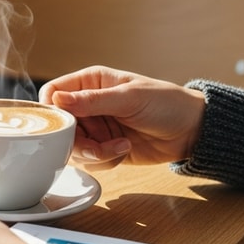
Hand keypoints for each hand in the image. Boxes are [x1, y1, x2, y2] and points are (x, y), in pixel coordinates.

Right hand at [40, 65, 205, 170]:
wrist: (191, 131)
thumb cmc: (165, 103)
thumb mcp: (129, 98)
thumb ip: (92, 100)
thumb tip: (57, 99)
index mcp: (90, 82)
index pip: (53, 93)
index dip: (52, 111)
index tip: (64, 126)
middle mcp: (88, 105)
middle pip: (59, 127)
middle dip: (76, 141)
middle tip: (97, 144)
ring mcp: (96, 128)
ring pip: (72, 147)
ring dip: (94, 153)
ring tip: (120, 145)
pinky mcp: (104, 148)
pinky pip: (90, 161)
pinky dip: (104, 161)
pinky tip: (124, 150)